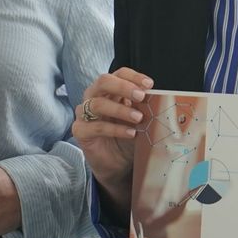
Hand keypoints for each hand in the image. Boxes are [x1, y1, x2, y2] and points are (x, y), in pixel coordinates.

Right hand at [70, 69, 151, 211]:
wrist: (117, 164)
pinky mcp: (80, 131)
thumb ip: (143, 107)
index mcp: (110, 90)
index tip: (149, 84)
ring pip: (98, 103)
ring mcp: (84, 113)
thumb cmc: (128, 136)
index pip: (119, 73)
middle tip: (141, 96)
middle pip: (103, 81)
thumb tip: (158, 98)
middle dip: (123, 87)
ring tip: (138, 118)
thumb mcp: (139, 119)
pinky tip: (130, 133)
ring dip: (120, 109)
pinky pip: (95, 126)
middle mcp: (94, 96)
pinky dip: (115, 129)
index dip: (133, 76)